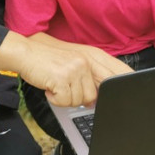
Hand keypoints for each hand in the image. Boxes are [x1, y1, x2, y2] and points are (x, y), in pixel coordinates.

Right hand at [0, 32, 131, 107]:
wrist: (25, 53)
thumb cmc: (47, 59)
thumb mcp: (74, 62)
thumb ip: (90, 76)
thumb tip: (99, 98)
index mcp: (93, 56)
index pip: (118, 72)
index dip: (124, 86)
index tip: (128, 96)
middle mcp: (87, 61)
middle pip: (96, 94)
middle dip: (82, 98)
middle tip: (67, 90)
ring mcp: (76, 69)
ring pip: (80, 100)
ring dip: (65, 98)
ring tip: (56, 84)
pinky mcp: (63, 78)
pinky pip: (65, 101)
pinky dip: (55, 99)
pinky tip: (50, 86)